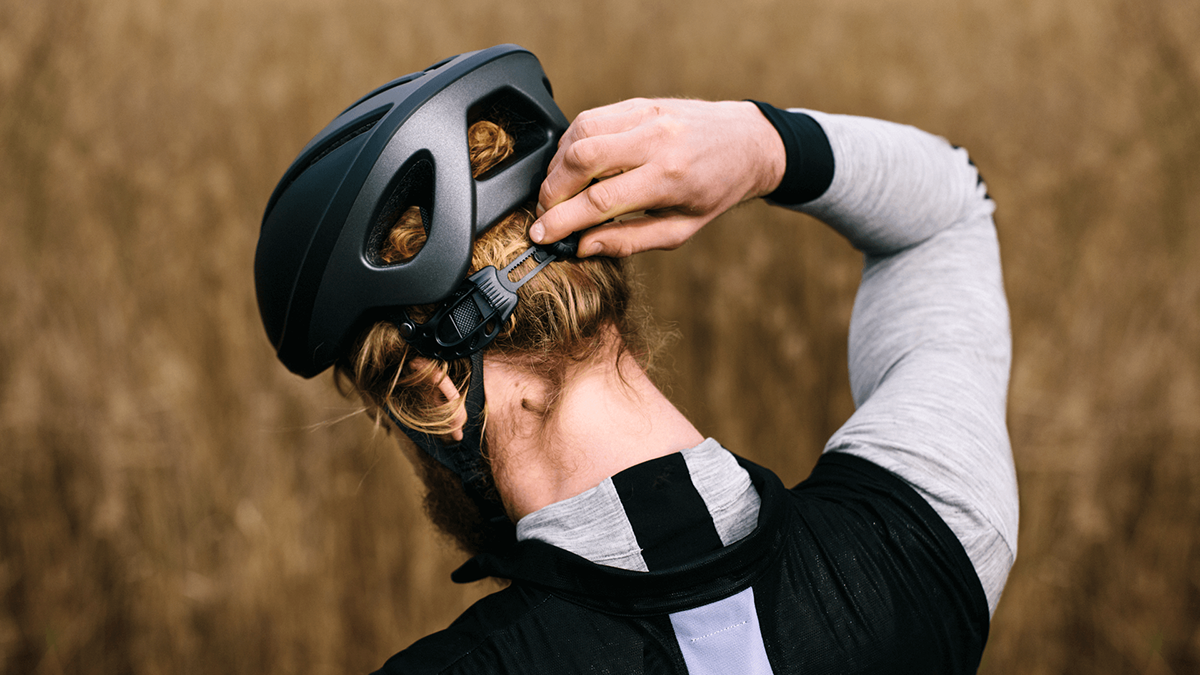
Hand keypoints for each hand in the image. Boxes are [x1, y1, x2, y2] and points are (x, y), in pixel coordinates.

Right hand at [530, 99, 784, 256]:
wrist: (746, 142)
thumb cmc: (716, 189)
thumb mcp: (681, 229)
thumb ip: (630, 240)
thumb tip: (584, 246)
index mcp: (670, 178)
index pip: (599, 200)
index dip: (562, 221)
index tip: (541, 235)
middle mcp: (656, 140)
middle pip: (581, 160)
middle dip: (552, 191)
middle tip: (547, 213)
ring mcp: (645, 116)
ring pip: (579, 133)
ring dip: (557, 166)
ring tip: (559, 191)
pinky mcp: (638, 102)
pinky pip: (590, 118)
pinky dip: (571, 143)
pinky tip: (573, 165)